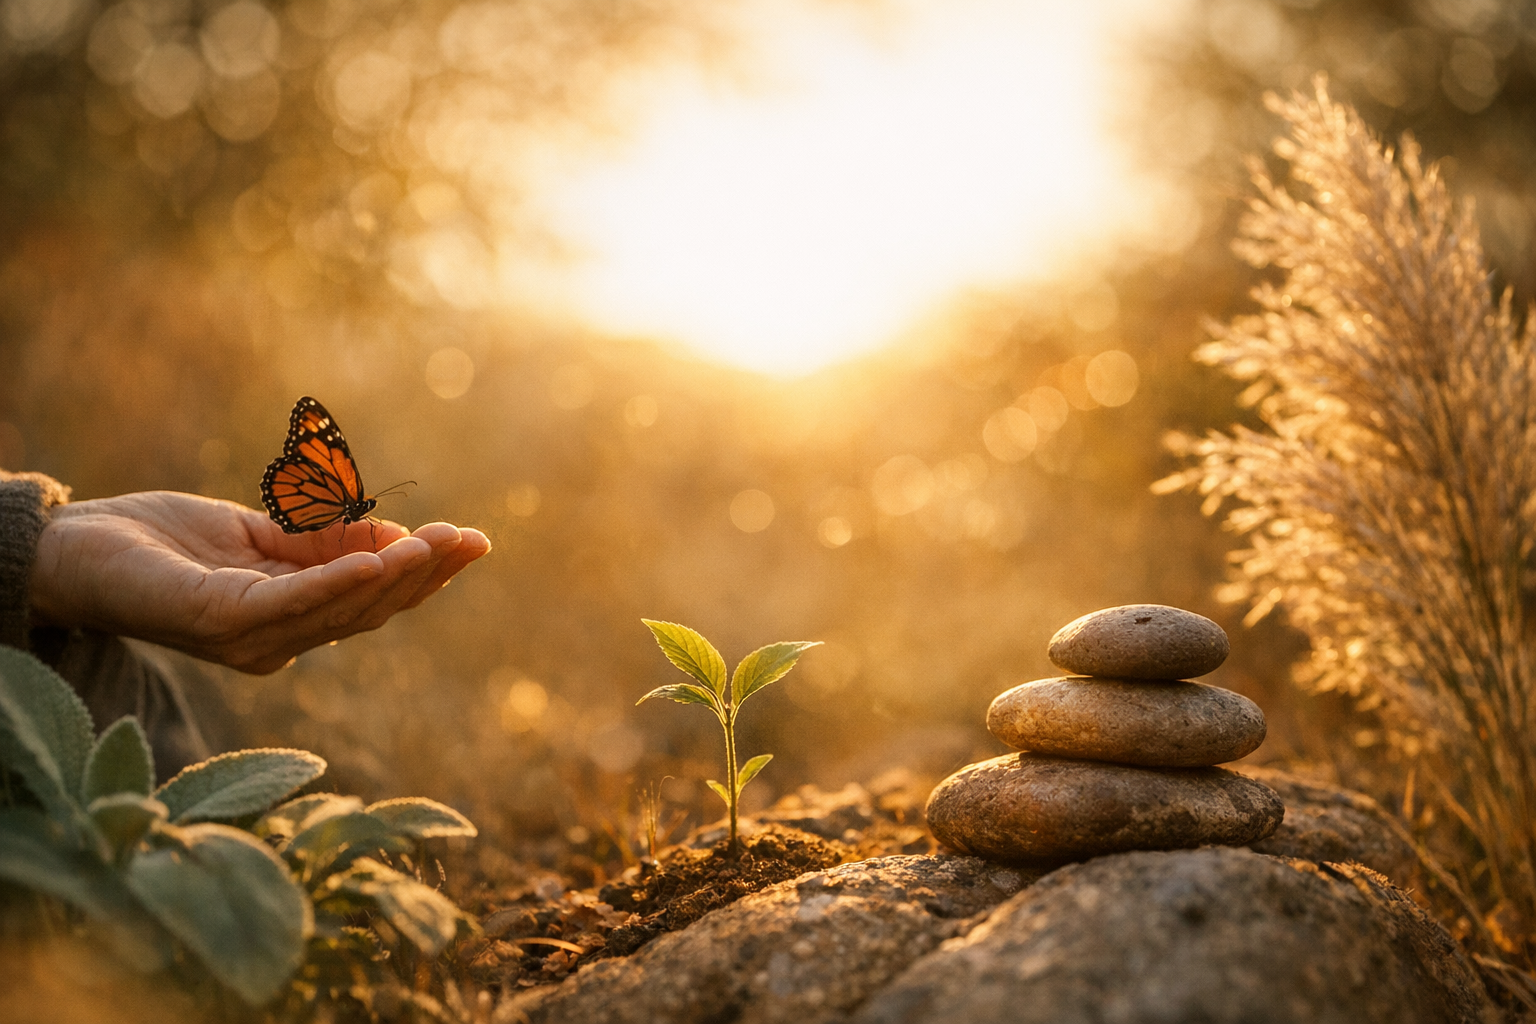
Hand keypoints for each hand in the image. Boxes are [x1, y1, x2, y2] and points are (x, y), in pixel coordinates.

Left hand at [28, 490, 490, 673]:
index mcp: (291, 622)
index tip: (473, 542)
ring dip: (396, 576)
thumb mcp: (260, 533)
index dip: (425, 575)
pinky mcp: (219, 623)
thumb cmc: (160, 542)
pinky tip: (378, 561)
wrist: (70, 548)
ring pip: (341, 610)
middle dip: (425, 575)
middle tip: (471, 540)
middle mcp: (277, 644)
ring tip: (438, 545)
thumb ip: (323, 540)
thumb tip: (398, 539)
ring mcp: (250, 640)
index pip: (372, 601)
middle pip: (369, 611)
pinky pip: (292, 603)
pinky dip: (338, 583)